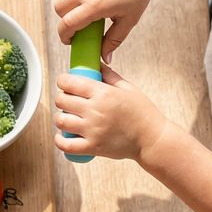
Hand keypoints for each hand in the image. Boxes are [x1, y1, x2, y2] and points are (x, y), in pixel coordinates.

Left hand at [51, 65, 167, 161]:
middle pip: (61, 100)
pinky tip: (62, 136)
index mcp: (103, 93)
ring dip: (60, 118)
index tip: (65, 83)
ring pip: (60, 121)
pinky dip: (59, 141)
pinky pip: (66, 145)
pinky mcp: (93, 147)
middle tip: (67, 101)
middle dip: (61, 98)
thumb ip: (110, 75)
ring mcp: (92, 130)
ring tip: (67, 118)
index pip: (70, 82)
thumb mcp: (128, 88)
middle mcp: (95, 110)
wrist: (152, 139)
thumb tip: (96, 64)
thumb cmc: (142, 113)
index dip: (63, 81)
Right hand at [52, 0, 161, 55]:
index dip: (64, 36)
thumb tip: (105, 58)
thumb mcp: (128, 20)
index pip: (67, 25)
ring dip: (65, 2)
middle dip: (65, 18)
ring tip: (80, 3)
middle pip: (59, 9)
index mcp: (96, 4)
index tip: (68, 39)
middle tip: (77, 20)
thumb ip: (114, 40)